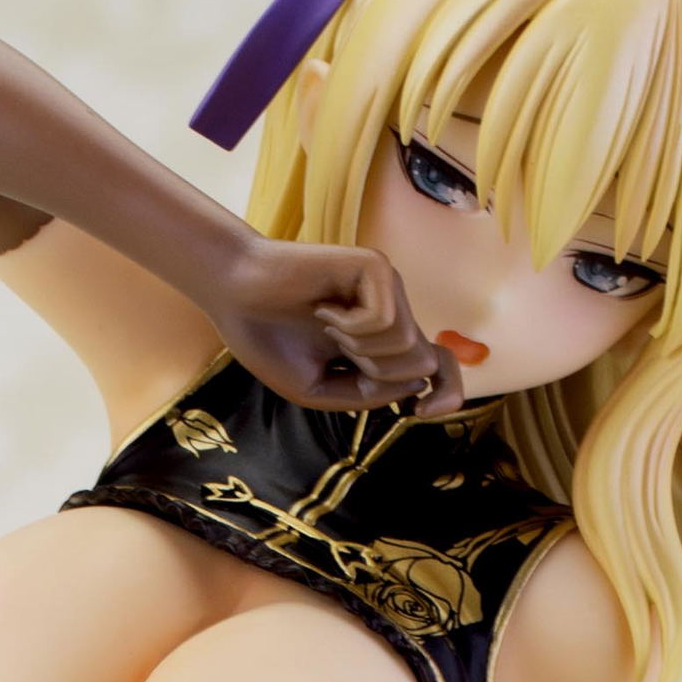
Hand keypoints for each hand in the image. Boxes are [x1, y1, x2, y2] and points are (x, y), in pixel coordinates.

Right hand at [211, 235, 457, 417]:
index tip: (422, 414)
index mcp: (381, 342)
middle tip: (337, 352)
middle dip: (378, 375)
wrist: (233, 295)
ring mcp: (386, 286)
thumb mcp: (318, 390)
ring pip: (408, 344)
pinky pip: (386, 318)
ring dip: (361, 351)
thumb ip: (367, 396)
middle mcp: (392, 311)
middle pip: (424, 363)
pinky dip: (351, 327)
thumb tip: (418, 384)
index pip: (439, 368)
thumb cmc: (268, 339)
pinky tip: (324, 310)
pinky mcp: (375, 266)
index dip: (448, 393)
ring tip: (326, 327)